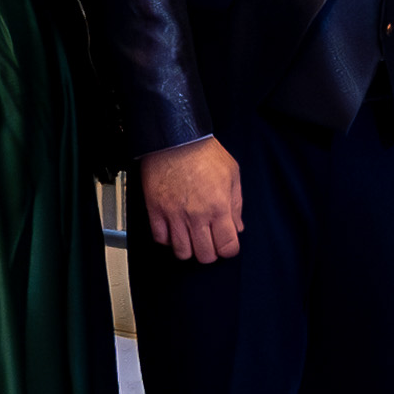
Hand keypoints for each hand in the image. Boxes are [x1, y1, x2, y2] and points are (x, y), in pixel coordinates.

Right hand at [139, 135, 242, 262]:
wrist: (175, 138)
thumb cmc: (203, 151)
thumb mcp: (232, 174)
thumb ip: (236, 204)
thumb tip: (237, 226)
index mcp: (218, 206)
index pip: (227, 246)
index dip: (229, 249)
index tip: (226, 245)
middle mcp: (196, 214)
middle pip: (205, 255)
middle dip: (210, 252)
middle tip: (209, 242)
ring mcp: (174, 214)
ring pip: (182, 252)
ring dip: (189, 248)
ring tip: (191, 237)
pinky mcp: (156, 210)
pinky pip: (160, 239)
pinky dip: (168, 239)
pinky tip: (174, 228)